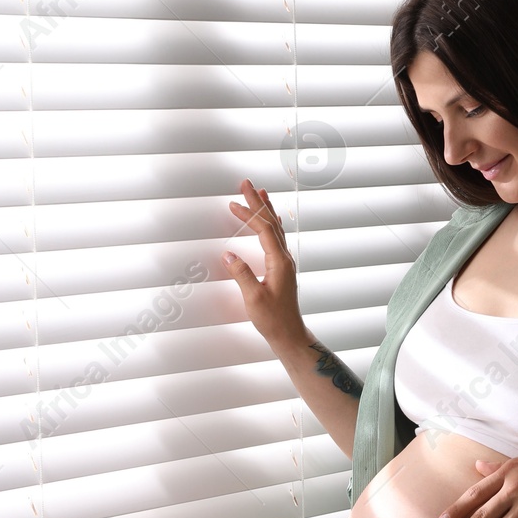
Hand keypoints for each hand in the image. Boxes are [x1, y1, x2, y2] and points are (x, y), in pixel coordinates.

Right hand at [223, 178, 302, 342]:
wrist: (289, 334)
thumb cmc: (273, 319)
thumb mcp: (253, 297)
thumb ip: (241, 274)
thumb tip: (228, 253)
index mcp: (279, 262)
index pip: (264, 230)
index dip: (249, 214)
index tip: (233, 202)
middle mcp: (285, 259)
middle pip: (272, 223)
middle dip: (258, 203)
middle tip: (247, 183)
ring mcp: (285, 263)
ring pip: (276, 229)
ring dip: (266, 210)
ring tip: (260, 193)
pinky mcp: (282, 269)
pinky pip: (277, 239)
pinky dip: (271, 225)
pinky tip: (271, 221)